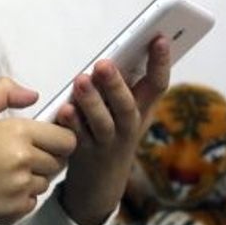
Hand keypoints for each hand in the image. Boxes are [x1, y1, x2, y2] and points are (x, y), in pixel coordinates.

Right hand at [0, 78, 76, 224]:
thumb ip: (3, 92)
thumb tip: (33, 95)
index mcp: (17, 132)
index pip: (66, 139)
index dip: (59, 139)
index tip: (45, 140)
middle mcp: (23, 161)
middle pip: (59, 161)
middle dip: (46, 158)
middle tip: (21, 156)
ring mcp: (21, 188)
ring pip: (46, 182)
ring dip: (34, 178)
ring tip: (7, 173)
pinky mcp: (17, 210)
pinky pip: (34, 201)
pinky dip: (22, 197)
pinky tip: (1, 189)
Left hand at [56, 37, 170, 224]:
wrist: (101, 185)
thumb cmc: (112, 134)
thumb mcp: (124, 111)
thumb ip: (122, 85)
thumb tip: (114, 50)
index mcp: (142, 110)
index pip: (158, 85)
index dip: (161, 63)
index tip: (159, 38)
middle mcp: (129, 127)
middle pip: (128, 106)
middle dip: (117, 84)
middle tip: (104, 63)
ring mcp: (108, 144)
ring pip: (103, 124)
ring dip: (92, 102)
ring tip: (81, 81)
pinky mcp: (86, 156)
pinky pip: (78, 138)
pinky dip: (72, 124)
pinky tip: (64, 110)